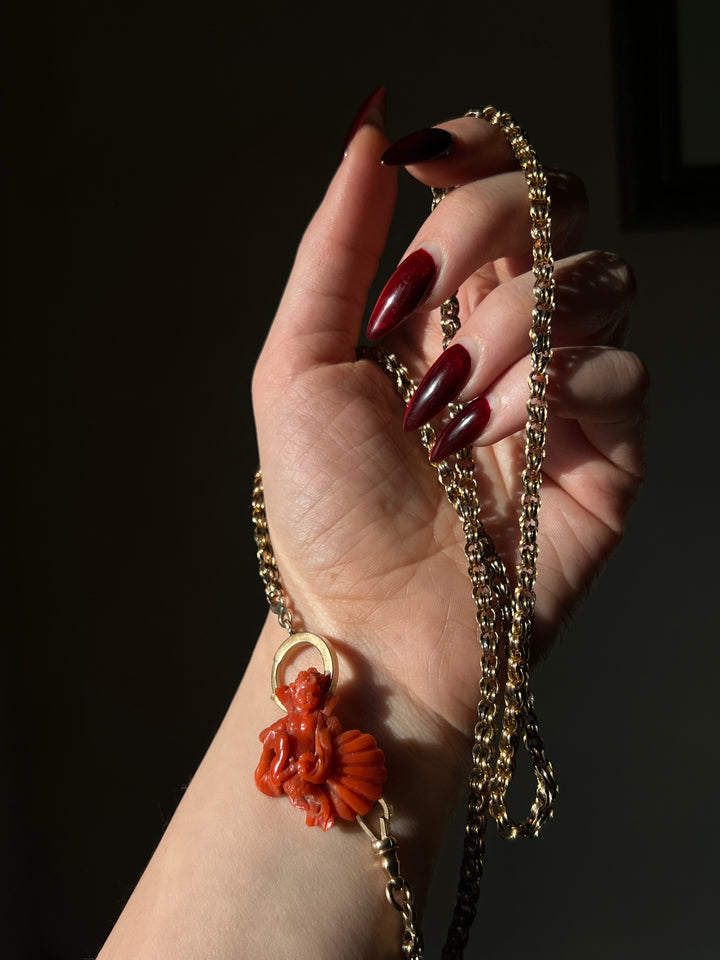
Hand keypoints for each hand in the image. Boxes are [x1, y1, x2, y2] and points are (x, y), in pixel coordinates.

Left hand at [252, 109, 645, 749]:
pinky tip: (498, 445)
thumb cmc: (326, 513)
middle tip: (420, 303)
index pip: (487, 187)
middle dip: (484, 228)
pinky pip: (621, 369)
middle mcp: (508, 336)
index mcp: (438, 312)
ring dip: (510, 330)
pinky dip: (554, 393)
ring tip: (451, 407)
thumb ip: (331, 249)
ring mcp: (565, 389)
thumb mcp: (297, 368)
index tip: (424, 163)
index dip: (470, 151)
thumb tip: (369, 135)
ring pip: (595, 279)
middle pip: (551, 207)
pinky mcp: (609, 448)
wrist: (373, 627)